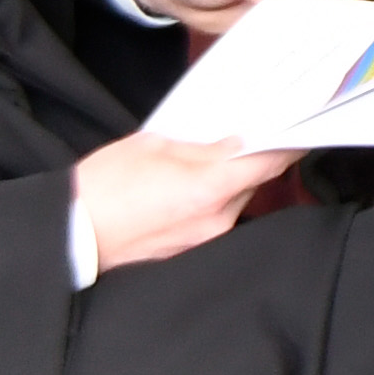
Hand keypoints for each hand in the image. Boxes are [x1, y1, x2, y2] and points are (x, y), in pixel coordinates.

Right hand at [69, 132, 301, 276]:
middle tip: (254, 130)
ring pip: (236, 200)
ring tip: (215, 154)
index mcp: (210, 188)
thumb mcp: (155, 145)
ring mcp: (204, 238)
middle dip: (257, 157)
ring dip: (233, 178)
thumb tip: (237, 142)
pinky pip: (216, 216)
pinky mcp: (189, 249)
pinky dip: (215, 198)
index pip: (270, 164)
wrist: (72, 232)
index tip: (301, 126)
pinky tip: (195, 182)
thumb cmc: (105, 183)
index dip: (289, 143)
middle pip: (255, 182)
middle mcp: (216, 219)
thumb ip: (204, 145)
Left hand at [121, 0, 341, 29]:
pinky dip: (299, 37)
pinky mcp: (290, 6)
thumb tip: (303, 13)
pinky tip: (292, 47)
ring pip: (320, 9)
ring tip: (304, 46)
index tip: (329, 20)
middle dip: (322, 13)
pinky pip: (304, 24)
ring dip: (312, 28)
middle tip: (317, 38)